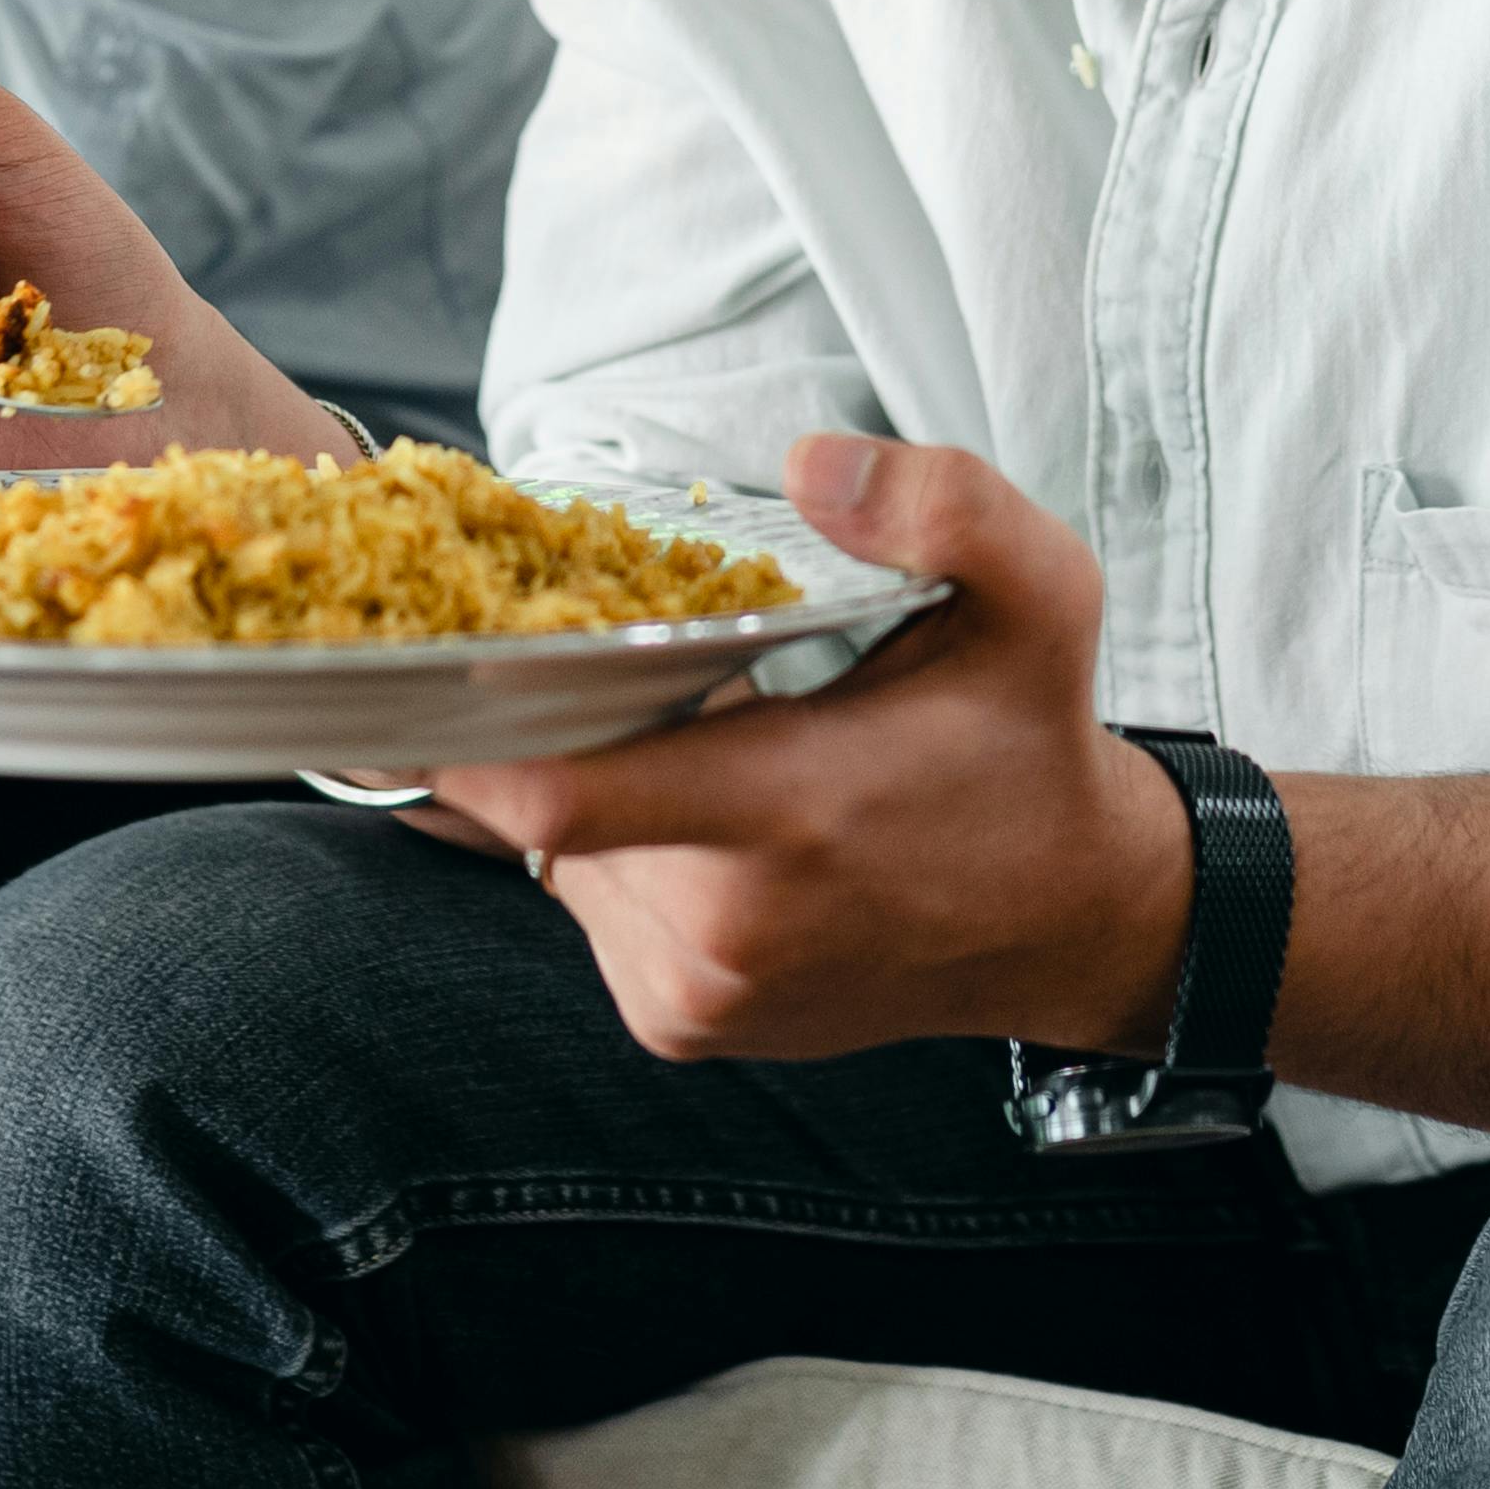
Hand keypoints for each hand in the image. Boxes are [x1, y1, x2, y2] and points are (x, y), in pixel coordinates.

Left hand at [427, 437, 1194, 1065]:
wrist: (1064, 918)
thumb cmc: (1028, 744)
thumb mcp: (1038, 594)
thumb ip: (944, 506)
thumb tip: (811, 465)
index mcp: (790, 814)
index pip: (561, 792)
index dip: (470, 727)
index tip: (425, 656)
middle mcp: (727, 927)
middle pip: (544, 804)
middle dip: (557, 722)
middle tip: (609, 651)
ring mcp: (696, 992)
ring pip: (555, 854)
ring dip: (595, 785)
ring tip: (698, 737)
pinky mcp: (678, 1023)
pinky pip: (591, 905)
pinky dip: (618, 847)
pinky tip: (706, 813)